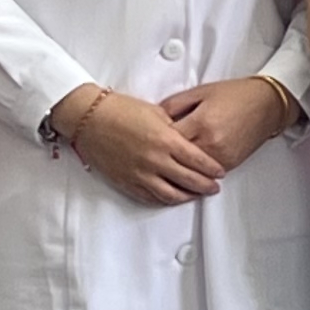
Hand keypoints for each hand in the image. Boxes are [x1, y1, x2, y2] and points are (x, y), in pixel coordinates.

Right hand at [52, 86, 226, 206]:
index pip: (198, 160)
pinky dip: (165, 199)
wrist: (90, 119)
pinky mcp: (127, 182)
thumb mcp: (157, 112)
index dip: (212, 169)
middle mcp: (155, 160)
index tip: (220, 172)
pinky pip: (151, 197)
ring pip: (171, 195)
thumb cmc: (121, 110)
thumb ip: (175, 128)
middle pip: (189, 180)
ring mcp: (140, 174)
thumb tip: (189, 139)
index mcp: (166, 140)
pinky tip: (173, 197)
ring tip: (197, 195)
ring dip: (188, 197)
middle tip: (214, 187)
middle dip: (206, 186)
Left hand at [159, 76, 299, 176]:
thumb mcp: (201, 92)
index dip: (154, 141)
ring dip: (176, 172)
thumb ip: (175, 104)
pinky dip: (194, 175)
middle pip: (177, 160)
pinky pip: (206, 175)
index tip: (145, 141)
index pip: (168, 140)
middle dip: (162, 160)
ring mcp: (221, 157)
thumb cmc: (235, 95)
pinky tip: (183, 175)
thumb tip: (156, 117)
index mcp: (200, 122)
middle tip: (148, 160)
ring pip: (191, 173)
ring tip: (160, 172)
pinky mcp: (230, 164)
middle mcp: (210, 143)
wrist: (267, 104)